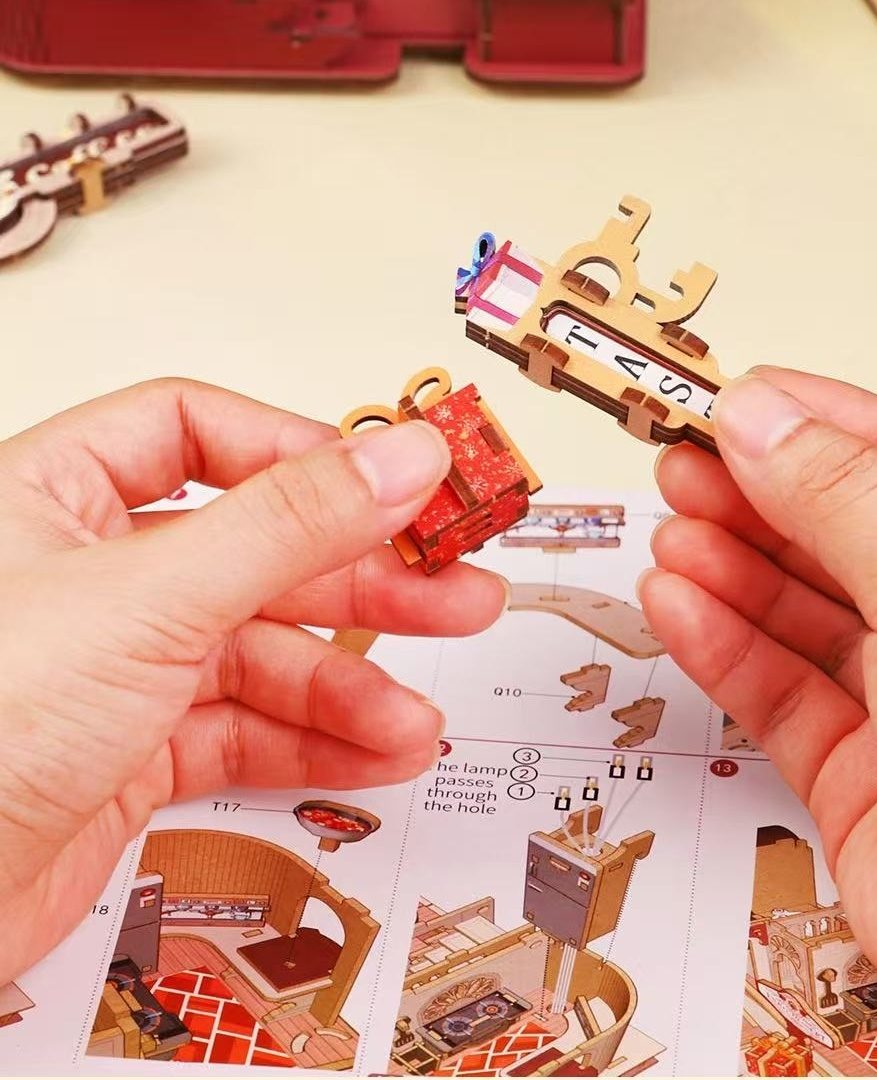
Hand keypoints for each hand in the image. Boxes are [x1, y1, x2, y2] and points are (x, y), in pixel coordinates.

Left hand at [0, 379, 506, 985]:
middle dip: (367, 582)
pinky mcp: (135, 755)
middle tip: (457, 591)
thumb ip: (289, 525)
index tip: (394, 486)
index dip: (302, 454)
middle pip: (260, 552)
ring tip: (418, 716)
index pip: (199, 435)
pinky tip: (375, 753)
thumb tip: (400, 460)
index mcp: (60, 497)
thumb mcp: (151, 600)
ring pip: (265, 657)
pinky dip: (315, 745)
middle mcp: (94, 577)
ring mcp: (120, 669)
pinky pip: (248, 733)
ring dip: (352, 688)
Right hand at [640, 369, 876, 1074]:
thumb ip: (844, 501)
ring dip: (730, 567)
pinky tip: (678, 601)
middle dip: (765, 497)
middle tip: (688, 462)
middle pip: (854, 535)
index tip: (753, 404)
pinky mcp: (855, 768)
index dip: (839, 426)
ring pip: (803, 612)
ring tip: (672, 527)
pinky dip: (721, 642)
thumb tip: (763, 421)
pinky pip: (775, 686)